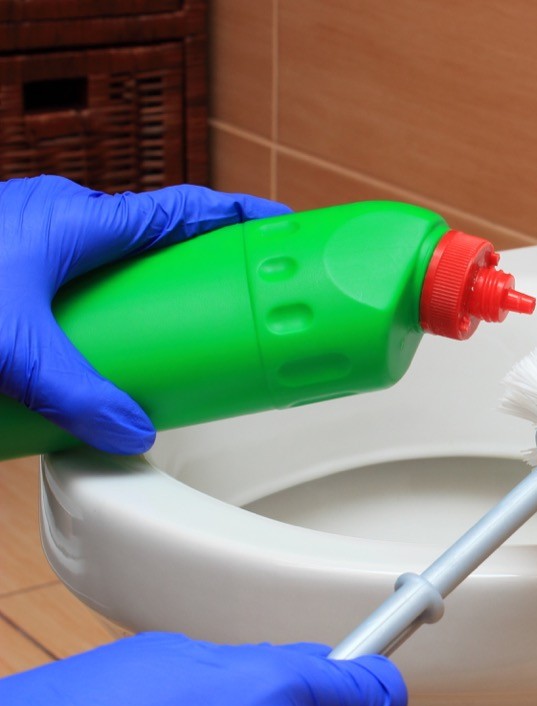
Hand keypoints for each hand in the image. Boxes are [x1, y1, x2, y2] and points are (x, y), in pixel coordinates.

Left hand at [0, 175, 289, 453]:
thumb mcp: (16, 350)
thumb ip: (78, 396)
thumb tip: (135, 433)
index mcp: (78, 218)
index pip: (180, 210)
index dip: (235, 214)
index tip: (278, 222)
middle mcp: (57, 216)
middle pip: (149, 235)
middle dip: (194, 263)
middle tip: (231, 297)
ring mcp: (28, 232)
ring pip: (107, 254)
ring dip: (141, 285)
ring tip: (164, 328)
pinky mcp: (5, 257)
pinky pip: (69, 269)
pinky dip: (97, 295)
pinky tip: (89, 335)